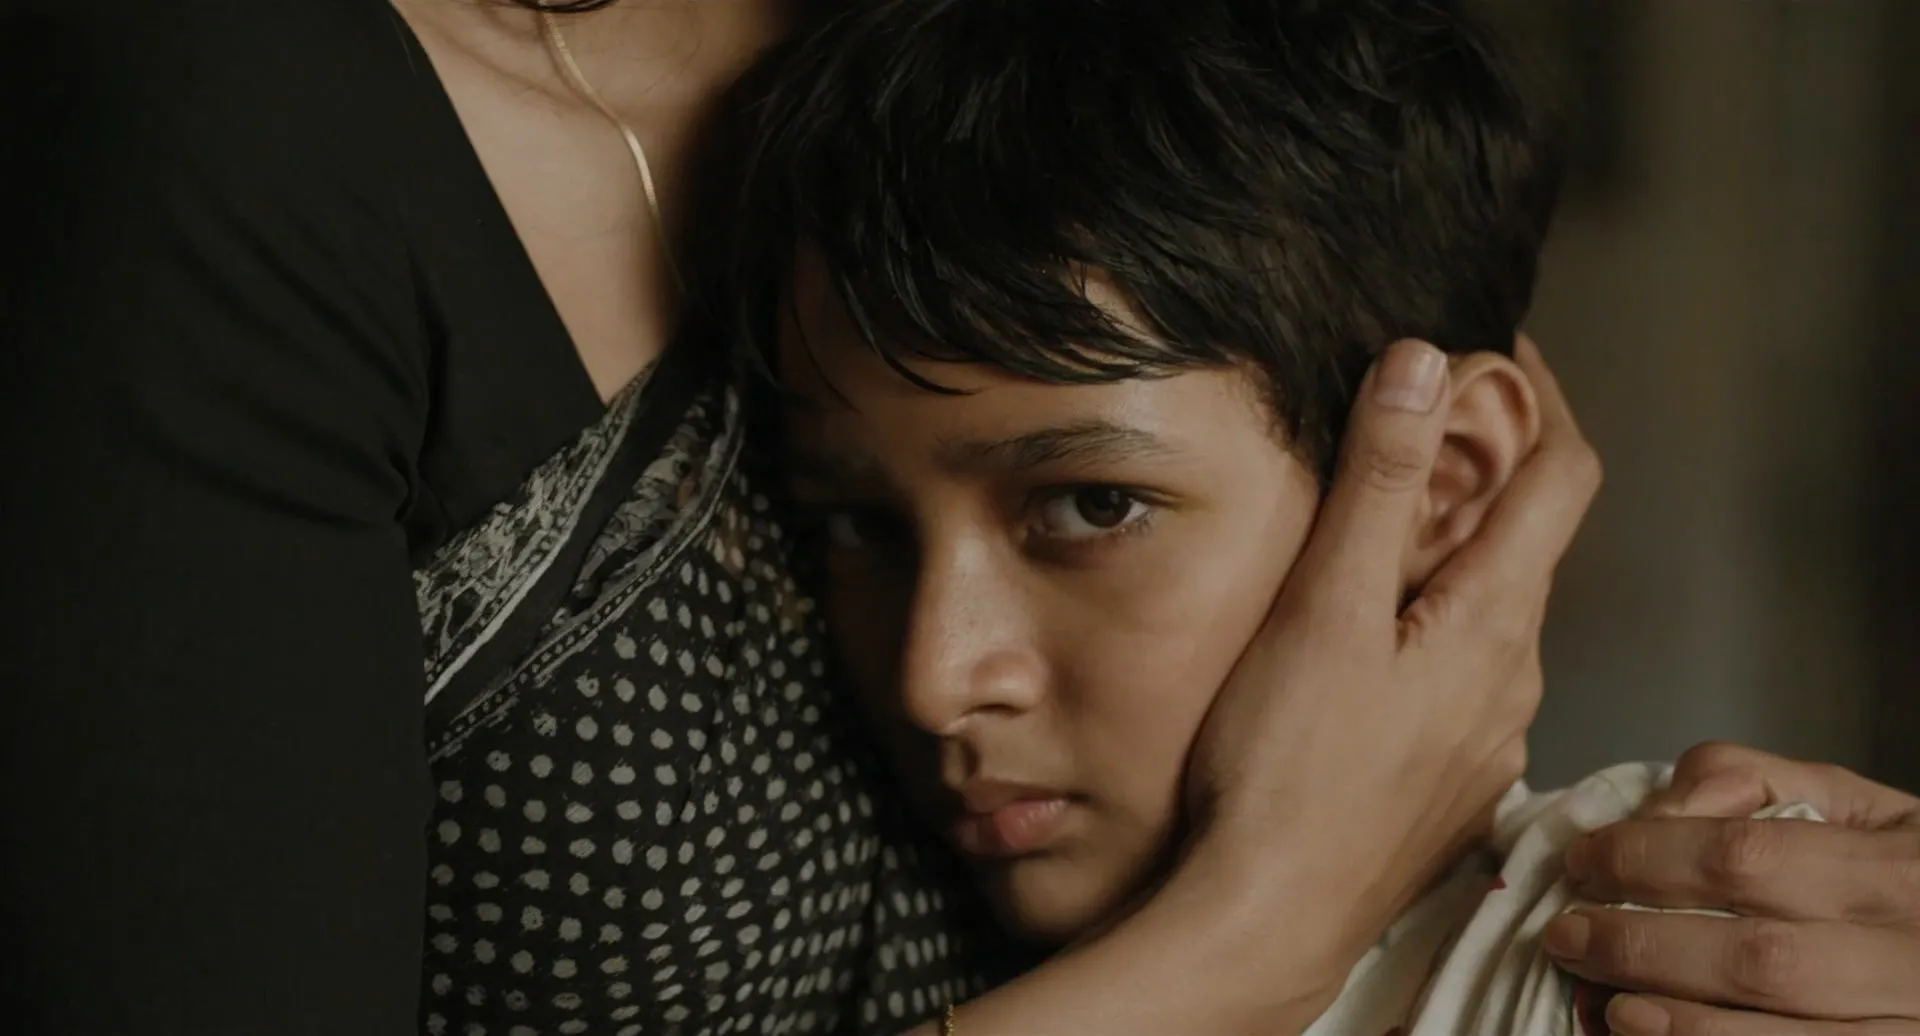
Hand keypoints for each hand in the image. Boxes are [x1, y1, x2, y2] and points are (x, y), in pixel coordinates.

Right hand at [917, 338, 1601, 1035]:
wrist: (1267, 916)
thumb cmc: (1286, 770)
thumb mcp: (1325, 606)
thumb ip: (1378, 483)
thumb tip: (1423, 365)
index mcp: (1495, 622)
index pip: (1564, 477)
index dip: (1544, 398)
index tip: (1504, 351)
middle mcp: (1514, 679)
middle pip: (1527, 545)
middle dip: (1485, 475)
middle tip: (1416, 426)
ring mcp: (1486, 738)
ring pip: (1489, 616)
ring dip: (1452, 558)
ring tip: (1375, 530)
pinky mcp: (1448, 781)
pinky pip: (1459, 677)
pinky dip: (1430, 629)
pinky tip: (1362, 643)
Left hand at [1546, 742, 1919, 1034]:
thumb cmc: (1904, 871)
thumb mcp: (1853, 803)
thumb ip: (1757, 781)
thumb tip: (1666, 805)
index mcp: (1896, 870)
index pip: (1748, 858)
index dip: (1647, 860)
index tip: (1583, 861)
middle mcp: (1908, 955)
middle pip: (1754, 958)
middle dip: (1641, 946)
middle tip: (1567, 935)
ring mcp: (1905, 1027)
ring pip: (1774, 1033)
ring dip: (1671, 1018)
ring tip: (1597, 997)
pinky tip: (1648, 1035)